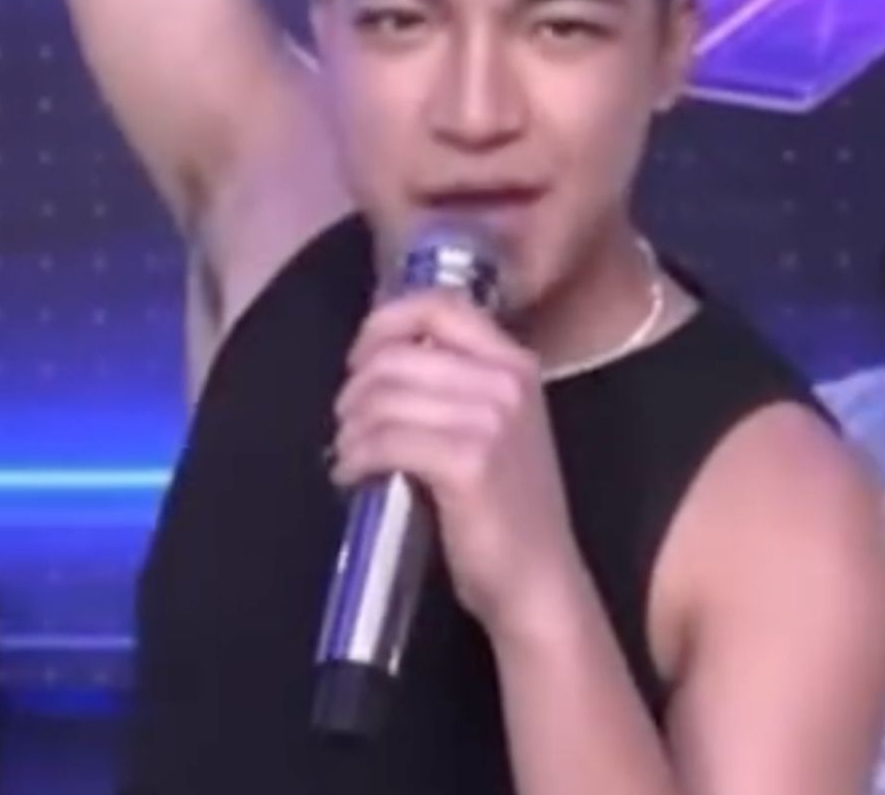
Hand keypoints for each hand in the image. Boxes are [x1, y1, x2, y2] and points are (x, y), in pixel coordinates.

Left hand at [330, 291, 588, 638]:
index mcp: (515, 363)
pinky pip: (383, 441)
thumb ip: (454, 383)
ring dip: (349, 429)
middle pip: (396, 355)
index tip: (361, 357)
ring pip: (382, 398)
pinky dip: (354, 458)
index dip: (385, 322)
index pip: (439, 304)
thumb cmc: (507, 507)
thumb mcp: (496, 426)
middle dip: (355, 389)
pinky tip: (352, 476)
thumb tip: (379, 358)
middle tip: (347, 423)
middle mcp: (506, 381)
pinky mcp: (466, 462)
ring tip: (350, 455)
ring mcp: (489, 420)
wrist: (537, 579)